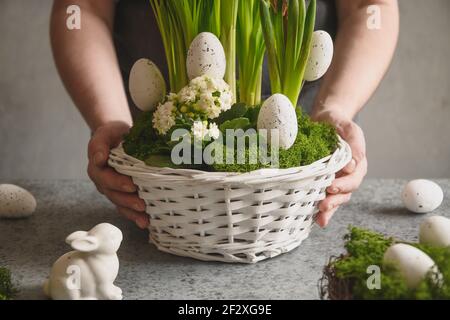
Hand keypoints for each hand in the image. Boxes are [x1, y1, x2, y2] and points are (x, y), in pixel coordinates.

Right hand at [87, 121, 148, 228]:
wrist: (119, 136)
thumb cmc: (112, 134)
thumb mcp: (105, 133)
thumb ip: (99, 144)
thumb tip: (99, 158)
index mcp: (98, 168)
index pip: (105, 178)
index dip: (117, 183)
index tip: (131, 186)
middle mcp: (104, 182)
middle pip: (114, 195)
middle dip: (128, 201)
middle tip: (142, 205)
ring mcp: (114, 190)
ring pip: (121, 204)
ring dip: (132, 213)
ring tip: (145, 219)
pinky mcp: (124, 194)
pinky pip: (128, 208)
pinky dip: (136, 216)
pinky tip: (147, 223)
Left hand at [312, 111, 367, 227]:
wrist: (323, 120)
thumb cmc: (338, 123)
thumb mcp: (348, 126)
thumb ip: (354, 140)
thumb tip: (354, 162)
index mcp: (356, 165)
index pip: (353, 179)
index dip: (344, 185)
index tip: (332, 186)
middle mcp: (346, 176)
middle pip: (345, 194)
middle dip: (335, 201)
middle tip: (323, 205)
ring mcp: (334, 181)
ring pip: (335, 200)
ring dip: (328, 210)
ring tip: (319, 217)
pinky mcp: (321, 182)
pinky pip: (322, 198)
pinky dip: (319, 210)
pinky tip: (313, 219)